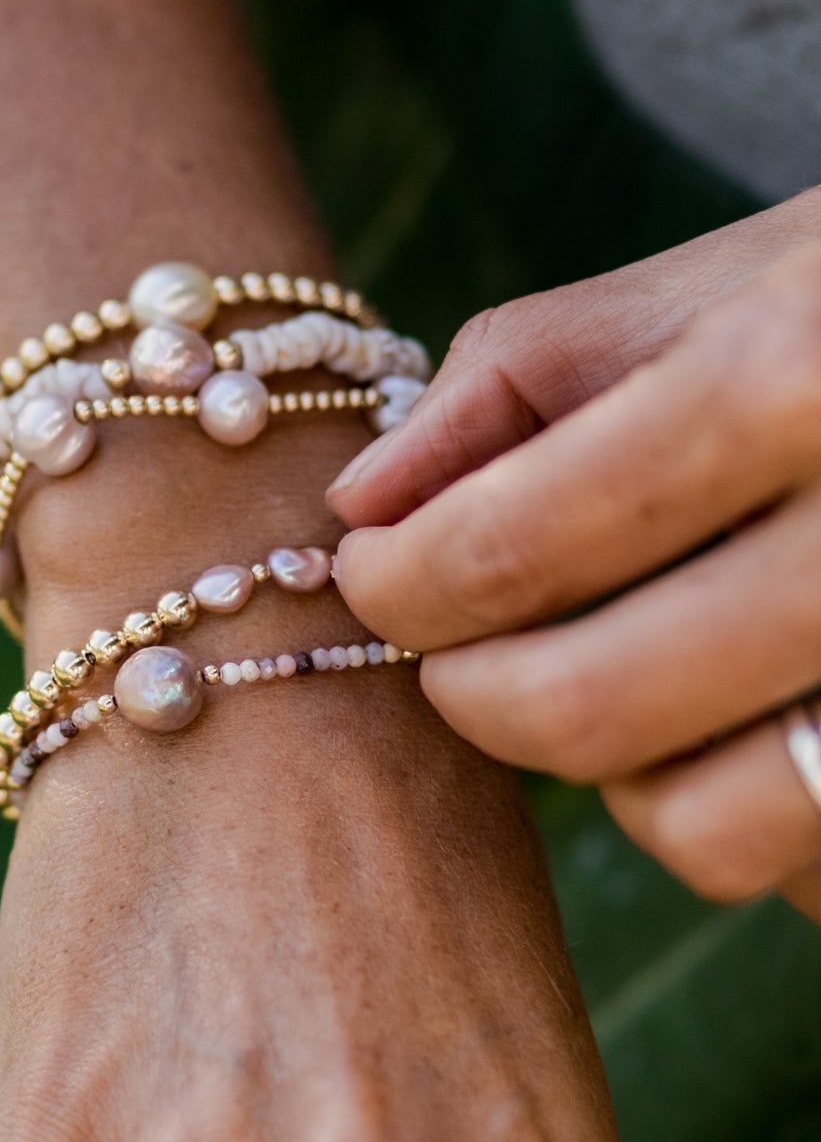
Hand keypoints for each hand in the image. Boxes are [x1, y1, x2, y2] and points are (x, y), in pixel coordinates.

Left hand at [330, 196, 820, 922]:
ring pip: (703, 831)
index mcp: (794, 380)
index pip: (511, 549)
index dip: (397, 587)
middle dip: (477, 695)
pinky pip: (811, 868)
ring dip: (625, 776)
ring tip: (637, 676)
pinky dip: (752, 811)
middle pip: (586, 716)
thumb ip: (530, 373)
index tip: (376, 579)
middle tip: (463, 650)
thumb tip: (364, 503)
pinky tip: (756, 713)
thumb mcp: (733, 272)